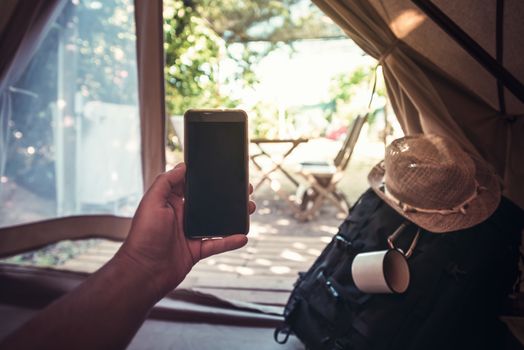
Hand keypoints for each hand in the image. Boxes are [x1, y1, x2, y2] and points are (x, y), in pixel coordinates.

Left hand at [115, 162, 254, 299]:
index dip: (206, 178)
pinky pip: (217, 244)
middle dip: (226, 196)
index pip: (191, 185)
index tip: (223, 170)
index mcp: (170, 202)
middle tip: (244, 189)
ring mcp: (190, 234)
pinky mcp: (196, 250)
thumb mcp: (152, 202)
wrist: (143, 272)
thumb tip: (182, 166)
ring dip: (233, 216)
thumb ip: (166, 182)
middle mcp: (182, 216)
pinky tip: (243, 236)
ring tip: (249, 208)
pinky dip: (230, 241)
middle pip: (209, 203)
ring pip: (217, 222)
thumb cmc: (143, 237)